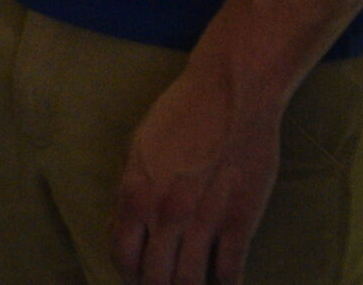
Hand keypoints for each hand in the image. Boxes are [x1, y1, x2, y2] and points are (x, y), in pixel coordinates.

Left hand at [111, 61, 285, 284]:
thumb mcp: (137, 147)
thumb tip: (125, 225)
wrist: (229, 95)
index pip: (122, 255)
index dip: (128, 274)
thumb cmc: (180, 114)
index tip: (137, 279)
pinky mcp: (240, 219)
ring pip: (190, 280)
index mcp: (134, 194)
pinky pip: (231, 269)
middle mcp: (164, 214)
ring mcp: (203, 220)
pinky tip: (225, 283)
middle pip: (154, 277)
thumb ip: (130, 189)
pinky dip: (227, 284)